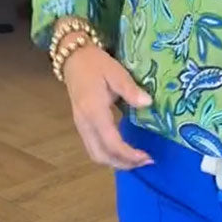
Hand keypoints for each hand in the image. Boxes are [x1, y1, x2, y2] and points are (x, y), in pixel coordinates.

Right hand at [63, 40, 152, 169]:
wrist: (74, 58)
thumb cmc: (96, 64)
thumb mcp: (116, 72)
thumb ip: (130, 89)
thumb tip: (147, 102)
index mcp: (93, 111)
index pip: (111, 143)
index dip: (129, 154)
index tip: (147, 157)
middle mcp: (84, 123)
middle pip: (102, 156)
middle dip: (124, 164)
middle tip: (146, 161)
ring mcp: (81, 126)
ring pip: (96, 155)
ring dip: (116, 162)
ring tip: (137, 160)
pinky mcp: (82, 126)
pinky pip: (94, 148)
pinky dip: (109, 155)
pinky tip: (124, 151)